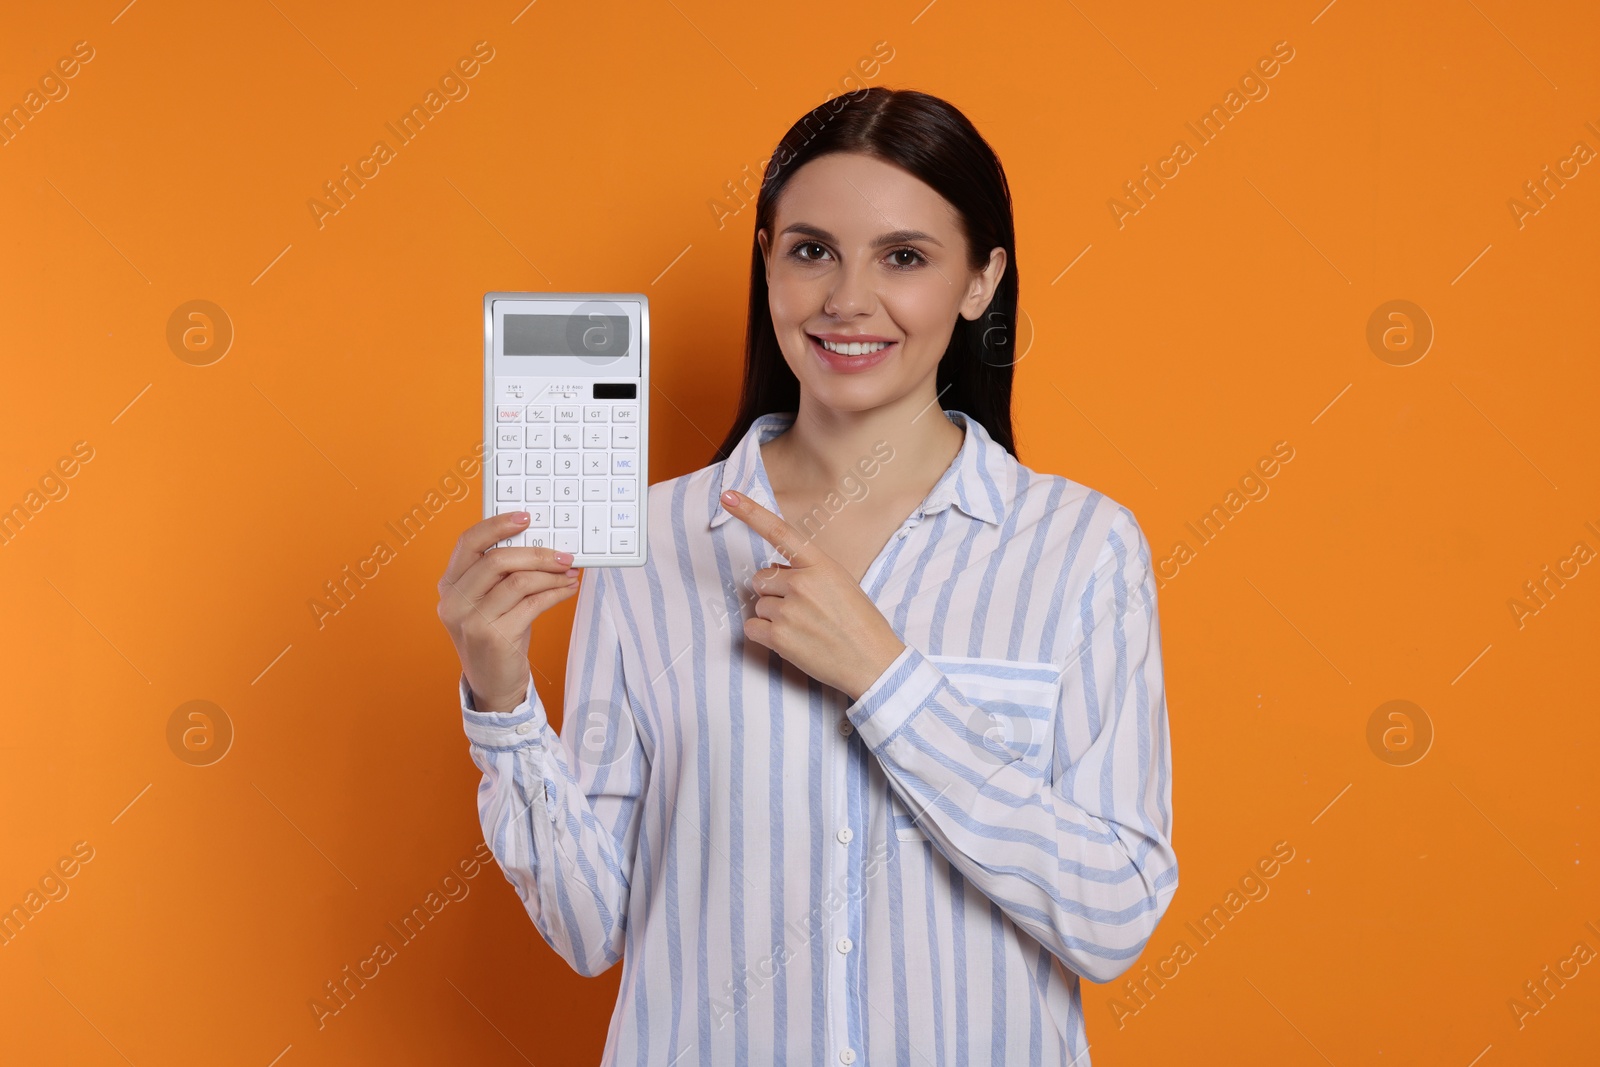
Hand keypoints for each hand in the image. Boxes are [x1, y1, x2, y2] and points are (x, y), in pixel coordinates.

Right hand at [436, 512, 581, 713]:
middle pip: (498, 560)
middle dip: (537, 554)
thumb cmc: (495, 635)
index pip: (468, 542)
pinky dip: (555, 593)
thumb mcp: (488, 602)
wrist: (493, 685)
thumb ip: (500, 574)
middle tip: (563, 555)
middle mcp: (455, 601)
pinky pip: (533, 604)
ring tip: (569, 573)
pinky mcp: (495, 637)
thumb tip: (540, 543)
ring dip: (551, 574)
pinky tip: (567, 589)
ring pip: (519, 581)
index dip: (497, 525)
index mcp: (449, 585)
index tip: (526, 517)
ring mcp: (472, 621)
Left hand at [719, 489, 905, 700]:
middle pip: (761, 578)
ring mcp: (789, 610)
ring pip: (759, 604)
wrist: (874, 663)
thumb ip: (808, 571)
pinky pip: (752, 628)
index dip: (750, 512)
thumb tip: (774, 571)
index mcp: (820, 564)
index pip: (779, 531)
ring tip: (804, 628)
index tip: (727, 495)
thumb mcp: (841, 583)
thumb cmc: (860, 623)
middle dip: (774, 593)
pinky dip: (765, 635)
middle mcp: (802, 582)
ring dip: (773, 616)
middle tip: (803, 610)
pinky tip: (791, 641)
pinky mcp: (778, 636)